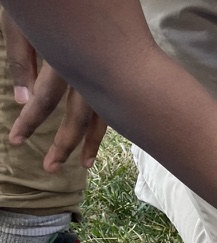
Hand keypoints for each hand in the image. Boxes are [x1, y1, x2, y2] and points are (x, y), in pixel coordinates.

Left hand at [3, 14, 105, 171]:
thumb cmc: (43, 0)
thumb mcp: (22, 23)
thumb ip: (22, 59)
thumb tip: (23, 99)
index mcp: (63, 58)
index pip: (44, 100)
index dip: (29, 122)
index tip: (15, 142)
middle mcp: (90, 70)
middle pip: (78, 116)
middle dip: (63, 144)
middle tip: (50, 168)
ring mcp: (107, 71)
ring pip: (102, 113)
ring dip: (90, 141)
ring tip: (84, 164)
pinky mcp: (118, 67)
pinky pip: (113, 101)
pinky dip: (106, 121)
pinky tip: (100, 133)